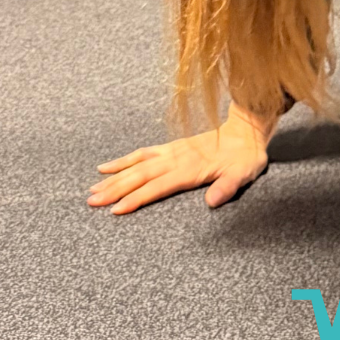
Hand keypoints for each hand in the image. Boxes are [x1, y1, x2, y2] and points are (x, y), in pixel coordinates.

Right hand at [86, 102, 275, 214]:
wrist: (247, 129)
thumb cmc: (246, 157)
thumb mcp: (244, 174)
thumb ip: (227, 187)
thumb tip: (212, 202)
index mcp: (190, 169)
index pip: (157, 187)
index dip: (136, 199)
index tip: (115, 210)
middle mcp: (176, 159)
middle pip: (140, 176)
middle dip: (115, 189)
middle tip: (92, 202)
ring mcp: (171, 152)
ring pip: (137, 165)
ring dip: (114, 177)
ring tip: (92, 188)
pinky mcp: (171, 147)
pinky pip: (142, 153)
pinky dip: (124, 160)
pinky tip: (108, 166)